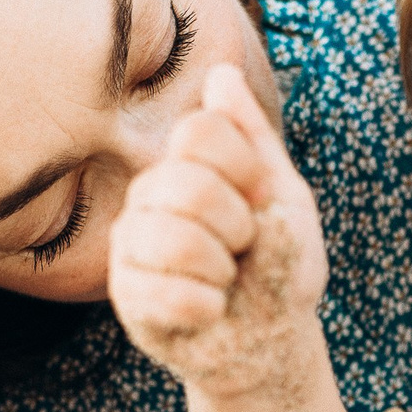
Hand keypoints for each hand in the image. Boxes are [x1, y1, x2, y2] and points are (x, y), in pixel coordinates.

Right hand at [108, 62, 327, 392]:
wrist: (271, 339)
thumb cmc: (278, 264)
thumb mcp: (284, 198)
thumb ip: (254, 140)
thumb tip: (221, 73)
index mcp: (188, 164)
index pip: (199, 131)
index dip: (246, 169)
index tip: (265, 201)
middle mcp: (150, 195)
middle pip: (185, 182)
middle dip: (237, 223)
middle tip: (244, 248)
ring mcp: (131, 244)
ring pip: (172, 236)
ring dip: (221, 266)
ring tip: (226, 279)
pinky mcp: (126, 296)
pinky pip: (165, 292)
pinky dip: (208, 306)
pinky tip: (213, 310)